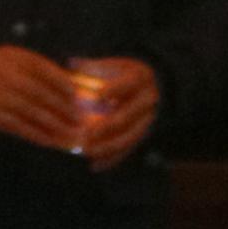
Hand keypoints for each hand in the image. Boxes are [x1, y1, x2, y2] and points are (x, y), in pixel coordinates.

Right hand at [0, 46, 81, 151]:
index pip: (46, 69)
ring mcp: (2, 97)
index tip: (78, 94)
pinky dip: (39, 136)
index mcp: (13, 57)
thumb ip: (28, 67)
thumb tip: (61, 82)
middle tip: (81, 118)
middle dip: (66, 108)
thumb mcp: (2, 58)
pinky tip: (51, 142)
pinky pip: (22, 128)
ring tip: (72, 133)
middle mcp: (9, 76)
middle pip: (45, 94)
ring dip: (57, 125)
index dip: (65, 83)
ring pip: (37, 113)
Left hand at [76, 57, 162, 171]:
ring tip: (88, 151)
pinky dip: (112, 159)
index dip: (115, 89)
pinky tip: (95, 166)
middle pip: (127, 116)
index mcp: (140, 79)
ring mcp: (147, 120)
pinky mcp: (143, 135)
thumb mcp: (116, 65)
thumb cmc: (126, 74)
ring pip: (129, 137)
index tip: (100, 96)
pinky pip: (129, 149)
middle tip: (88, 134)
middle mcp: (147, 101)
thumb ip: (94, 66)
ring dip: (108, 146)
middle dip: (107, 126)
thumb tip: (71, 63)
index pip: (128, 84)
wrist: (157, 86)